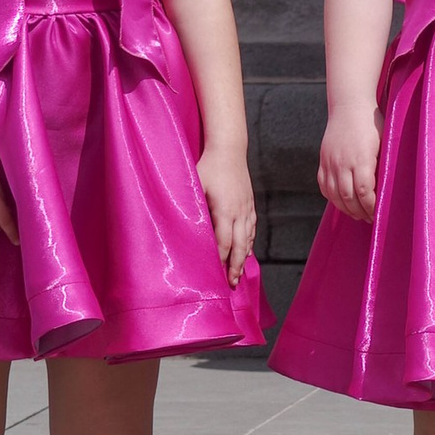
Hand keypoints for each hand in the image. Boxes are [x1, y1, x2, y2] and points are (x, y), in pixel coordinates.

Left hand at [197, 139, 256, 282]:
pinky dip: (249, 243)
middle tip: (232, 284)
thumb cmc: (208, 166)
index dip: (221, 259)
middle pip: (240, 246)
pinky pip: (251, 229)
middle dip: (236, 266)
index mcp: (224, 209)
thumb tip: (183, 225)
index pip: (224, 241)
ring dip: (243, 258)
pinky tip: (245, 251)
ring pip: (248, 239)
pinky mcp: (250, 205)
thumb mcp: (195, 185)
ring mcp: (247, 209)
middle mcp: (239, 212)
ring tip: (239, 273)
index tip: (216, 274)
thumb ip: (192, 206)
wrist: (229, 150)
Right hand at [317, 104, 380, 221]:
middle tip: (369, 219)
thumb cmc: (373, 125)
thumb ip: (383, 166)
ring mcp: (330, 161)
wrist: (349, 106)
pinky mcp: (323, 160)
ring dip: (345, 208)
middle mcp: (343, 162)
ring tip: (356, 214)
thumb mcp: (385, 144)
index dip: (371, 207)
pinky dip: (331, 197)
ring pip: (334, 194)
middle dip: (359, 212)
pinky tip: (341, 202)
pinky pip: (324, 185)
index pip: (365, 192)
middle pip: (348, 197)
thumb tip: (390, 190)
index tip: (378, 214)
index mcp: (362, 159)